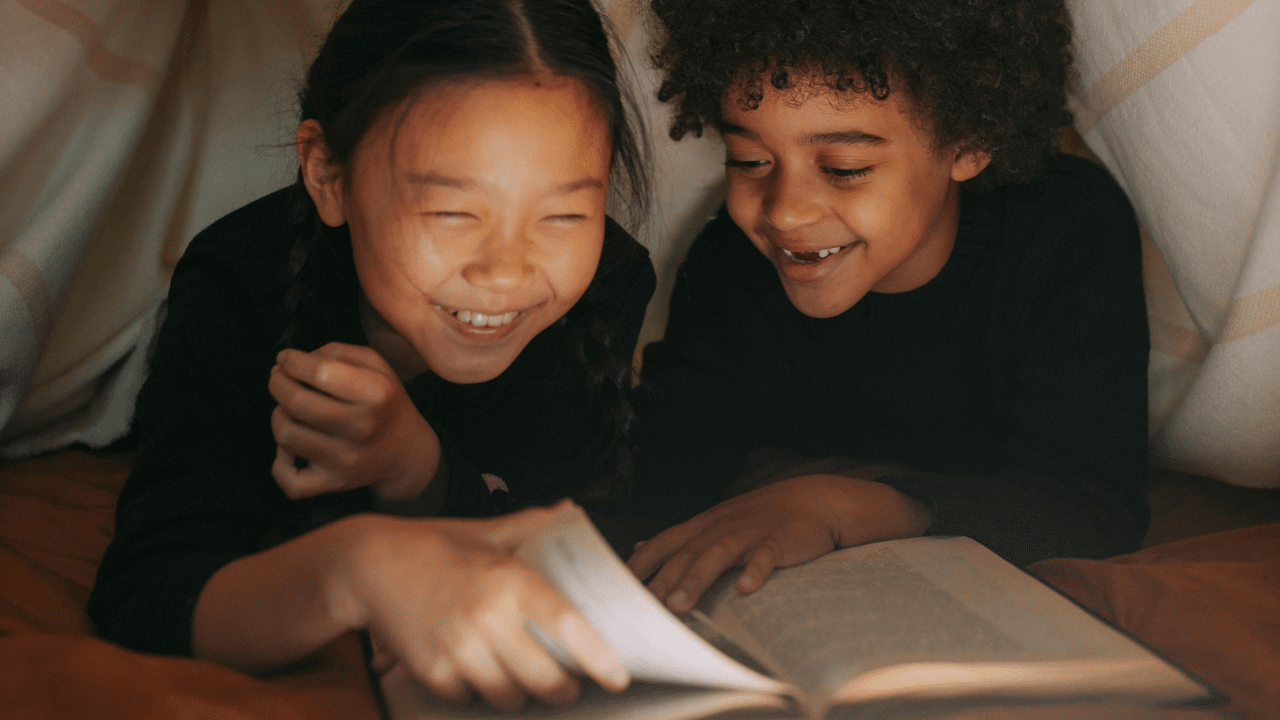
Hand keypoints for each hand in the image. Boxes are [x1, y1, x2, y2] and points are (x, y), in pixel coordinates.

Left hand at [269, 342, 440, 501]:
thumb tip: (292, 362)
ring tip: (288, 409)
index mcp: (376, 393)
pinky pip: (290, 481)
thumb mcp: (376, 365)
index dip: (292, 361)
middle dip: (277, 383)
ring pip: (286, 435)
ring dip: (278, 415)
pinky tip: (289, 449)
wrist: (408, 453)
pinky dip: (279, 463)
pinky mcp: (335, 483)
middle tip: (279, 378)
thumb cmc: (385, 403)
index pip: (319, 371)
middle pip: (296, 402)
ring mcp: (347, 459)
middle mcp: (362, 427)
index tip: (285, 359)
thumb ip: (336, 352)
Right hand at [337, 503, 629, 709]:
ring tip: (522, 675)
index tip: (617, 676)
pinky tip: (478, 669)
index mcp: (509, 580)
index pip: (568, 627)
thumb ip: (532, 525)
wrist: (367, 565)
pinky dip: (479, 691)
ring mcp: (459, 650)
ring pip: (511, 697)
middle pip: (546, 679)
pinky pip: (472, 699)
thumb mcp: (485, 532)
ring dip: (522, 693)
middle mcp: (487, 618)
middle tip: (569, 684)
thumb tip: (571, 511)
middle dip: (563, 688)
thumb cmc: (433, 547)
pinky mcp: (433, 673)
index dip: (598, 658)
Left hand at [626, 475, 931, 612]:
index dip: (639, 564)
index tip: (615, 587)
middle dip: (661, 580)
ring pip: (717, 555)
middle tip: (640, 608)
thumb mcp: (715, 522)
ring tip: (679, 606)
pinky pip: (765, 557)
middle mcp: (721, 527)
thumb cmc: (761, 517)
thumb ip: (678, 539)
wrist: (814, 500)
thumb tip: (639, 547)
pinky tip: (746, 590)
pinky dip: (755, 572)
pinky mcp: (779, 541)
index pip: (663, 543)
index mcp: (703, 525)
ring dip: (696, 580)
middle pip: (685, 554)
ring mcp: (749, 532)